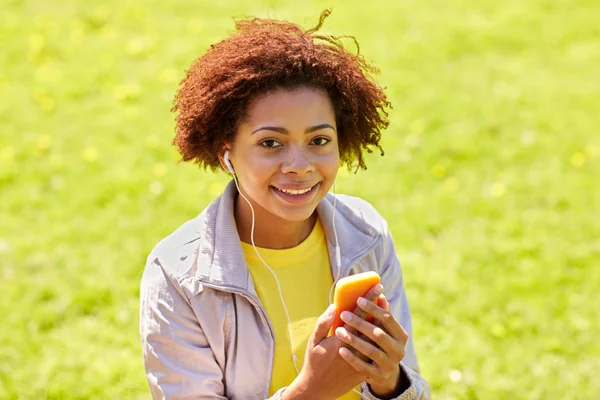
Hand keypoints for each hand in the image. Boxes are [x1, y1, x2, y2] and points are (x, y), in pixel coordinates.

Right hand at [283, 285, 382, 399]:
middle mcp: (353, 350)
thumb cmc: (313, 362)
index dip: (368, 300)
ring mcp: (360, 361)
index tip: (376, 288)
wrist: (317, 389)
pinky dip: (379, 338)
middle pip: (372, 325)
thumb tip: (335, 306)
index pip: (358, 315)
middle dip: (377, 307)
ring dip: (381, 321)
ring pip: (376, 339)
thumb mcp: (313, 341)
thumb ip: (323, 323)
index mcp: (340, 340)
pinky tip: (382, 328)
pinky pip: (375, 352)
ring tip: (384, 307)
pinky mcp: (364, 370)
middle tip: (381, 293)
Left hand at [335, 292, 408, 396]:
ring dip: (354, 340)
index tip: (358, 299)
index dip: (373, 308)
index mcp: (400, 335)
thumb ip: (382, 314)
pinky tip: (340, 350)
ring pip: (370, 350)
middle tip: (344, 314)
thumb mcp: (384, 330)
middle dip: (360, 323)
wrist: (383, 374)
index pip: (387, 318)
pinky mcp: (379, 376)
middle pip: (378, 334)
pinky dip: (352, 358)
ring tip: (338, 331)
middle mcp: (398, 350)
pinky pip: (364, 367)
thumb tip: (380, 294)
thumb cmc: (380, 344)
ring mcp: (389, 364)